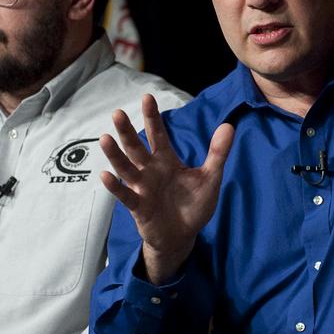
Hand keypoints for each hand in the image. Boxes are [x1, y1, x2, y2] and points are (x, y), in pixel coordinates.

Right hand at [100, 94, 234, 283]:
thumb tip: (229, 125)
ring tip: (105, 138)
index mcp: (166, 161)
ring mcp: (142, 189)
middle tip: (117, 113)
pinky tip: (105, 176)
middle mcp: (150, 171)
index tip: (147, 97)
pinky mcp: (138, 208)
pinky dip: (115, 187)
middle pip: (136, 148)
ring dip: (115, 155)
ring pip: (126, 168)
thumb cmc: (193, 206)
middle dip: (126, 131)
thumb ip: (217, 153)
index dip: (153, 117)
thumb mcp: (210, 178)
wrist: (183, 236)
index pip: (158, 135)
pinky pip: (125, 196)